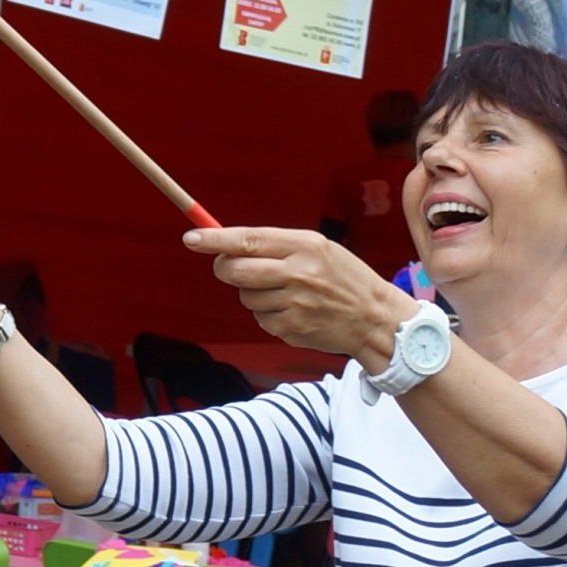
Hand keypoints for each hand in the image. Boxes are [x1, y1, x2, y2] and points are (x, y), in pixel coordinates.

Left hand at [186, 226, 407, 364]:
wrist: (374, 318)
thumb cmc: (342, 278)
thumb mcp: (318, 249)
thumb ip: (276, 246)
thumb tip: (228, 246)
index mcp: (305, 245)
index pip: (249, 240)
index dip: (215, 240)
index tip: (192, 238)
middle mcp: (298, 273)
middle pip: (236, 271)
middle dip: (225, 269)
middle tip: (230, 267)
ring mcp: (294, 303)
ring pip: (245, 297)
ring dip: (253, 294)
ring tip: (284, 292)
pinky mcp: (291, 328)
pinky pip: (260, 318)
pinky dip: (268, 314)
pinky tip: (292, 311)